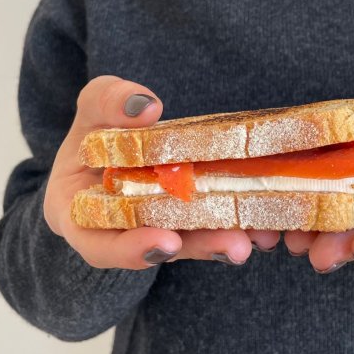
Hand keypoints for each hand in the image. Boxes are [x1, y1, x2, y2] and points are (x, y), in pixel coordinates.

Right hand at [44, 76, 278, 269]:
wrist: (121, 137)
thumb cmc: (98, 126)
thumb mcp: (93, 107)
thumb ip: (105, 103)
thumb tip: (144, 106)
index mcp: (85, 217)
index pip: (101, 245)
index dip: (130, 249)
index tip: (163, 240)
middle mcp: (127, 231)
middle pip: (162, 247)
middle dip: (200, 247)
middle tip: (235, 247)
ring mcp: (165, 225)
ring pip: (195, 239)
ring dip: (229, 237)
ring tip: (262, 235)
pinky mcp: (195, 215)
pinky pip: (216, 220)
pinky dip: (240, 218)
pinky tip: (269, 220)